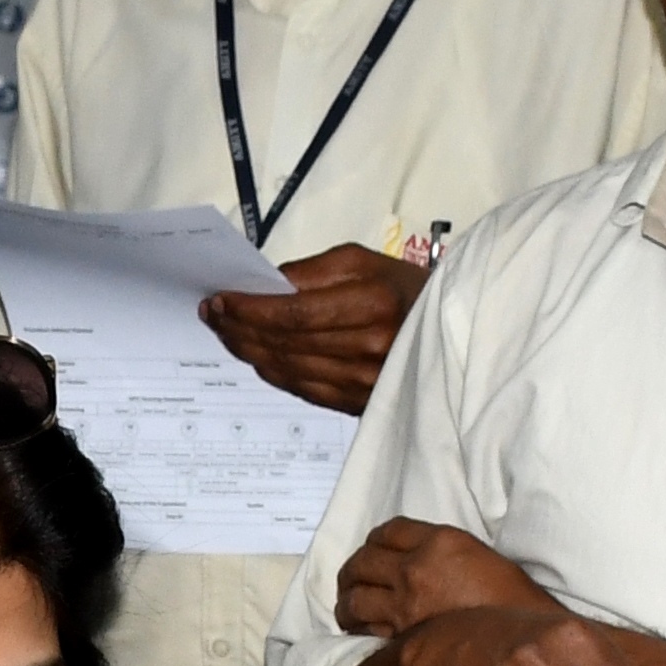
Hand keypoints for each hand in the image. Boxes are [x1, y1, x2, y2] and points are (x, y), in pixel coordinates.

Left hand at [198, 246, 427, 415]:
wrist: (453, 329)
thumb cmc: (405, 288)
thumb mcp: (365, 261)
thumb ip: (312, 271)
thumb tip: (263, 287)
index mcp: (374, 303)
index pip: (293, 313)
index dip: (250, 309)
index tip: (220, 299)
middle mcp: (371, 348)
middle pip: (286, 345)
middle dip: (241, 328)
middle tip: (213, 314)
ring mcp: (367, 383)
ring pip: (290, 371)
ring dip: (250, 352)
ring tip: (226, 333)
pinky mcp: (362, 403)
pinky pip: (306, 391)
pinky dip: (275, 374)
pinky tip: (256, 357)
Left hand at [333, 513, 542, 640]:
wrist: (523, 640)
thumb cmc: (512, 601)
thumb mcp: (480, 556)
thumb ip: (442, 552)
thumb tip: (415, 560)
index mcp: (441, 540)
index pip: (388, 530)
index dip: (374, 541)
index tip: (372, 551)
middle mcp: (417, 567)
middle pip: (361, 561)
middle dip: (351, 572)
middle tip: (349, 582)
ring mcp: (406, 602)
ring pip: (354, 598)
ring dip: (346, 603)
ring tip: (348, 610)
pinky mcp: (403, 635)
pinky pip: (366, 628)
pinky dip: (358, 628)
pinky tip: (360, 631)